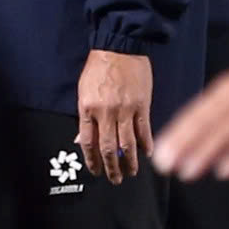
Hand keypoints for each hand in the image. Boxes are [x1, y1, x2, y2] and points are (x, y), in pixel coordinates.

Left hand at [76, 48, 153, 183]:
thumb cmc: (98, 69)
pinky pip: (144, 129)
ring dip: (130, 161)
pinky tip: (147, 154)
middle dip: (111, 167)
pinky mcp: (142, 105)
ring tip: (131, 173)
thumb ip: (85, 117)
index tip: (95, 171)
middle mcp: (105, 112)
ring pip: (127, 142)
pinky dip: (146, 144)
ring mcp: (125, 109)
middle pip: (108, 147)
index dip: (92, 159)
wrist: (118, 48)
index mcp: (87, 109)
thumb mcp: (83, 92)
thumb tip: (82, 140)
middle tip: (115, 179)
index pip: (88, 142)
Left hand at [155, 69, 228, 180]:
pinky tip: (223, 171)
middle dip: (184, 143)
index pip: (196, 114)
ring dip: (205, 152)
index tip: (159, 153)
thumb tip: (184, 145)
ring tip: (187, 172)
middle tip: (165, 164)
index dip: (176, 134)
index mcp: (226, 91)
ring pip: (228, 130)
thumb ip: (213, 118)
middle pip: (208, 121)